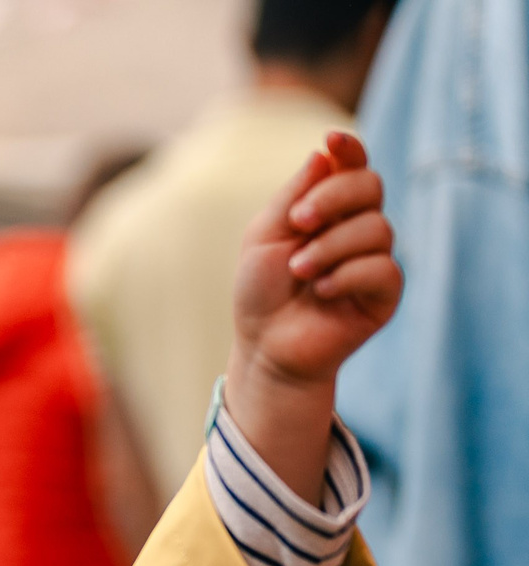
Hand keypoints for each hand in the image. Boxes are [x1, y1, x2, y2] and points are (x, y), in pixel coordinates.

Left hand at [225, 131, 401, 503]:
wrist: (264, 345)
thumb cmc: (261, 290)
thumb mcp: (265, 235)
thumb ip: (295, 194)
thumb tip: (325, 153)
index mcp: (329, 209)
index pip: (352, 167)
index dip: (349, 149)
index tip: (332, 139)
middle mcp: (357, 228)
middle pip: (370, 186)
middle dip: (334, 197)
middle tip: (299, 221)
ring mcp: (374, 259)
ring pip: (377, 228)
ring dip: (330, 246)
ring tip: (299, 271)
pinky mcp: (384, 294)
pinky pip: (383, 268)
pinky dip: (348, 274)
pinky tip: (322, 289)